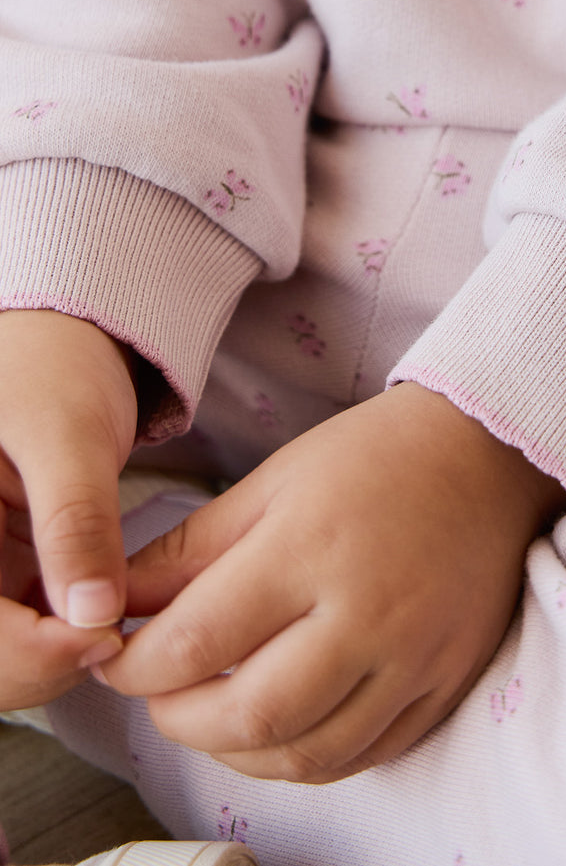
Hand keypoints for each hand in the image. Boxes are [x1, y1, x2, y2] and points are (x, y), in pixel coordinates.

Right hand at [0, 309, 137, 707]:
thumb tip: (94, 617)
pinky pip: (17, 632)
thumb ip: (77, 519)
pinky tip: (99, 619)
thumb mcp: (68, 431)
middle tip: (112, 637)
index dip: (27, 651)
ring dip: (49, 660)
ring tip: (110, 624)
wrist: (66, 338)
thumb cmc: (55, 363)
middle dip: (39, 664)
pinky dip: (57, 640)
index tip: (100, 637)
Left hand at [100, 382, 565, 781]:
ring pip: (306, 755)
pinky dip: (308, 758)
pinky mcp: (446, 684)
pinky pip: (366, 756)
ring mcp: (414, 658)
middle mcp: (365, 614)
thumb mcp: (273, 480)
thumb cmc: (378, 456)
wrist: (490, 454)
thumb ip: (191, 549)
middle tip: (160, 696)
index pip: (197, 640)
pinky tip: (282, 728)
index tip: (118, 660)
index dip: (138, 666)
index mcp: (310, 548)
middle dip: (180, 721)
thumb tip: (119, 602)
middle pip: (248, 716)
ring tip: (214, 718)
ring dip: (239, 754)